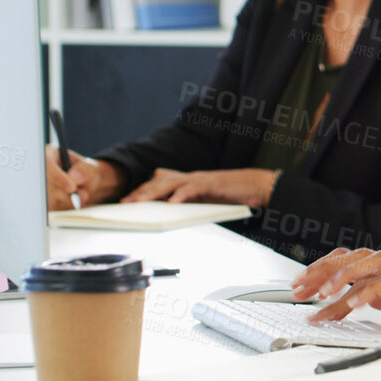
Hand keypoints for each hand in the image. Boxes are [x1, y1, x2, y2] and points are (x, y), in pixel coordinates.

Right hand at [45, 146, 123, 209]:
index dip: (57, 177)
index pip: (46, 165)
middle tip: (84, 195)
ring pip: (49, 200)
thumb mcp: (90, 167)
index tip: (71, 188)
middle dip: (66, 195)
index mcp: (48, 156)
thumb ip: (85, 170)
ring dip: (68, 201)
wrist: (86, 185)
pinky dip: (66, 207)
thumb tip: (74, 177)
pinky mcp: (41, 202)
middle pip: (45, 186)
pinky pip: (52, 209)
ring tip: (83, 194)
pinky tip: (74, 201)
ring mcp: (38, 188)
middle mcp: (39, 172)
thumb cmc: (86, 172)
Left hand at [121, 167, 278, 206]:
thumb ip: (185, 197)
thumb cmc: (230, 192)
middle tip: (124, 202)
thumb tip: (167, 203)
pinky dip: (181, 195)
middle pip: (158, 182)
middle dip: (140, 192)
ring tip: (139, 202)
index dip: (140, 190)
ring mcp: (200, 179)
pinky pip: (193, 189)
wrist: (256, 185)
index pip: (157, 183)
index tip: (124, 201)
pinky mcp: (212, 184)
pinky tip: (172, 203)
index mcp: (186, 181)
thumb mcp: (203, 196)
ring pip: (170, 183)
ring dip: (153, 193)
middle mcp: (189, 177)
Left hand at [291, 246, 380, 340]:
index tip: (303, 285)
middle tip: (296, 291)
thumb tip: (368, 299)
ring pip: (365, 267)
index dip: (326, 269)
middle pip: (353, 258)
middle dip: (320, 273)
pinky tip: (347, 305)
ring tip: (315, 300)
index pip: (356, 258)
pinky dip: (363, 293)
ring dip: (335, 283)